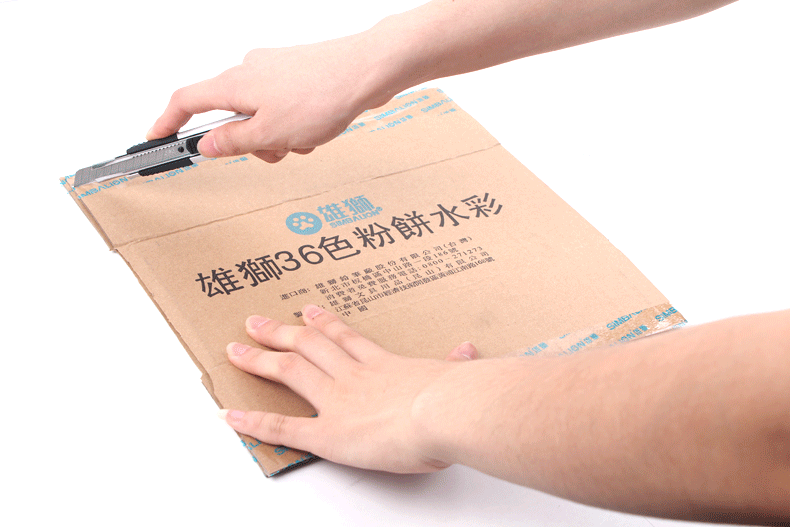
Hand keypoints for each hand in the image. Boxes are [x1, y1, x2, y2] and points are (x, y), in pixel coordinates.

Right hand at [147, 34, 393, 162]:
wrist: (366, 70)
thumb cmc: (322, 95)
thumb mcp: (270, 133)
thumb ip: (234, 143)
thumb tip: (207, 145)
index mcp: (234, 84)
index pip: (186, 102)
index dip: (167, 121)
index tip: (157, 137)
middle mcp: (249, 72)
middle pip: (231, 117)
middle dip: (250, 143)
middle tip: (276, 150)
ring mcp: (273, 72)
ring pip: (261, 117)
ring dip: (279, 137)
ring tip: (305, 138)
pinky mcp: (296, 76)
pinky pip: (283, 110)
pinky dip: (295, 126)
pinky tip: (317, 127)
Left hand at [218, 304, 476, 472]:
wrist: (446, 410)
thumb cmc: (456, 396)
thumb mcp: (459, 375)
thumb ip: (459, 364)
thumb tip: (470, 350)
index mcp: (385, 365)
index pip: (348, 340)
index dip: (326, 323)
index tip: (310, 312)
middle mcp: (355, 376)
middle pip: (310, 346)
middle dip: (280, 332)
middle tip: (256, 321)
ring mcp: (338, 400)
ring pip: (291, 370)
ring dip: (261, 358)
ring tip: (237, 349)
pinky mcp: (329, 433)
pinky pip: (283, 426)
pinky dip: (254, 420)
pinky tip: (232, 414)